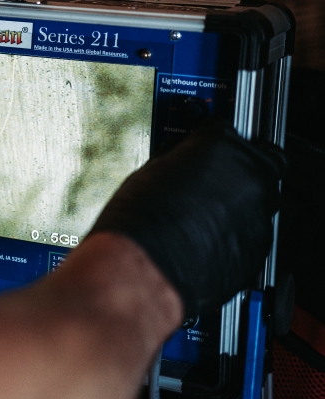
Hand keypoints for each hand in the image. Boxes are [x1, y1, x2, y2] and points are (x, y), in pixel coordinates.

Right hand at [90, 119, 283, 317]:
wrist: (143, 268)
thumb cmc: (139, 221)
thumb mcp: (152, 170)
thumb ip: (182, 159)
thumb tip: (186, 162)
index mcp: (222, 145)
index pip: (226, 130)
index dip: (211, 144)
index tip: (205, 153)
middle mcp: (249, 175)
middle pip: (259, 163)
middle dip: (238, 171)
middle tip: (211, 183)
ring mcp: (259, 213)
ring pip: (257, 203)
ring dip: (236, 206)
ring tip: (201, 219)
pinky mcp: (259, 249)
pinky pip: (251, 234)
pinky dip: (233, 236)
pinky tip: (203, 241)